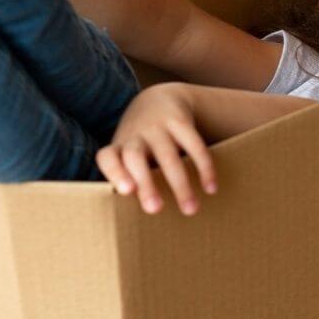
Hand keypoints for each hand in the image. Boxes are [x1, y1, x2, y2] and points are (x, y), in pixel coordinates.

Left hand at [96, 84, 216, 215]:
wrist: (158, 99)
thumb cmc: (140, 143)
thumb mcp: (128, 157)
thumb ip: (132, 183)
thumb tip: (141, 220)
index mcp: (119, 148)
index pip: (108, 158)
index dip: (115, 172)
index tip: (126, 191)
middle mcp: (135, 136)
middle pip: (135, 157)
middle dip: (145, 182)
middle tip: (155, 209)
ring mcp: (157, 127)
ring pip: (167, 154)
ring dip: (179, 183)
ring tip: (190, 209)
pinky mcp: (179, 121)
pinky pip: (194, 144)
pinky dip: (203, 166)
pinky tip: (210, 188)